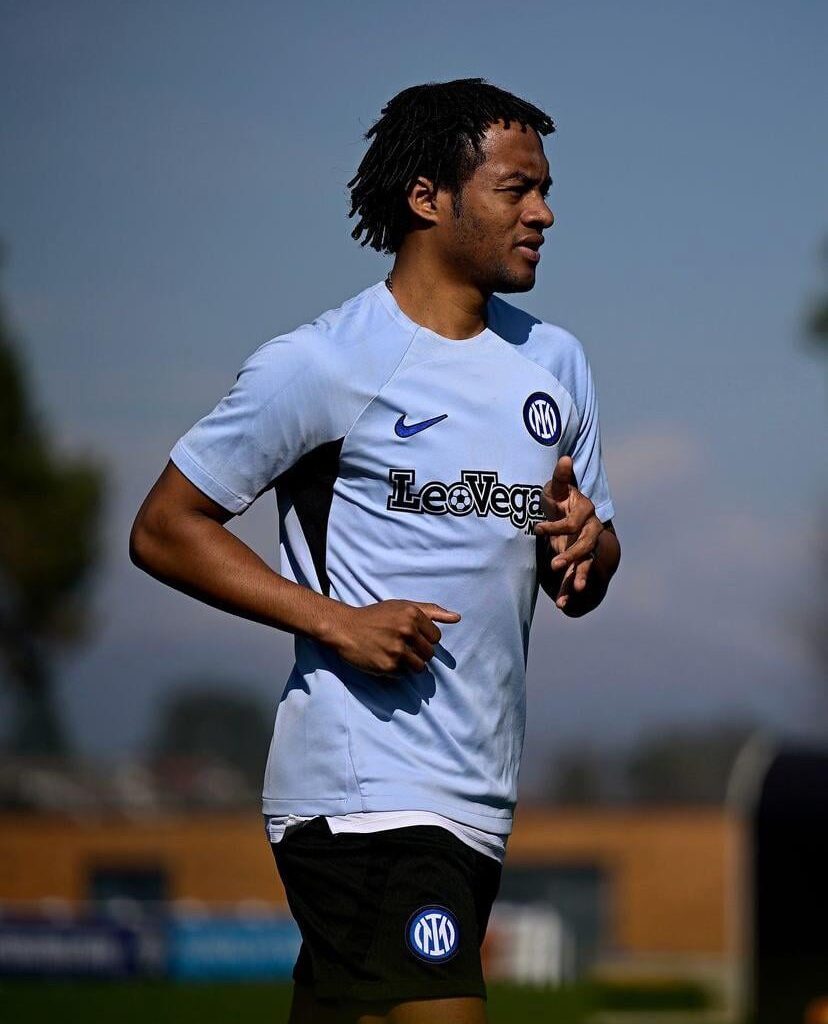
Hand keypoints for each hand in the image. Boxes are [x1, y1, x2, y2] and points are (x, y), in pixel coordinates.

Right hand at [326, 600, 460, 676]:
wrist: (344, 627)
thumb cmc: (376, 616)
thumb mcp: (402, 606)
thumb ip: (431, 611)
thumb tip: (458, 618)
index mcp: (412, 614)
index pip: (436, 638)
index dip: (425, 639)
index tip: (410, 637)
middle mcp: (406, 631)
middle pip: (429, 654)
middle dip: (418, 653)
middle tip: (401, 646)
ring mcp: (397, 650)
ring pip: (419, 667)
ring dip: (409, 664)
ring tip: (394, 655)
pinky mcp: (387, 666)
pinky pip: (403, 675)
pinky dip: (395, 670)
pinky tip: (383, 659)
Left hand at [533, 455, 603, 609]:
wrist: (570, 515)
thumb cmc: (560, 499)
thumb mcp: (558, 487)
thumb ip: (561, 476)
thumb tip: (564, 458)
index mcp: (586, 512)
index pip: (573, 522)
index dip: (556, 526)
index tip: (536, 529)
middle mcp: (591, 531)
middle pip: (585, 546)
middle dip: (571, 556)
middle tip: (554, 565)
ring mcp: (587, 548)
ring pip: (586, 565)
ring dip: (578, 579)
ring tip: (568, 595)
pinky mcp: (581, 561)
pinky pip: (578, 576)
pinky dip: (571, 590)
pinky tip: (563, 605)